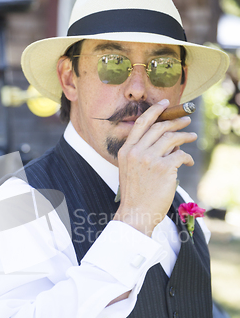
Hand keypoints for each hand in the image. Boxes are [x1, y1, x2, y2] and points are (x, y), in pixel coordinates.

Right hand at [113, 99, 196, 235]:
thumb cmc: (135, 195)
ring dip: (184, 136)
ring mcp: (149, 159)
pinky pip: (180, 155)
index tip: (166, 103)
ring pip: (172, 139)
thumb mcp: (129, 170)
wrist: (136, 214)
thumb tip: (166, 141)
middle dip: (175, 122)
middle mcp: (136, 152)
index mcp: (126, 151)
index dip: (155, 111)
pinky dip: (186, 158)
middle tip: (186, 121)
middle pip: (159, 128)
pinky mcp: (164, 169)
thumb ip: (141, 154)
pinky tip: (187, 163)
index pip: (141, 123)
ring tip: (192, 137)